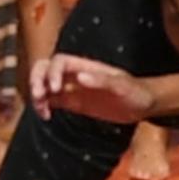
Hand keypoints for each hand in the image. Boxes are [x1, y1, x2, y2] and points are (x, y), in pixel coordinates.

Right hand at [28, 50, 162, 122]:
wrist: (142, 105)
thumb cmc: (135, 92)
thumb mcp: (122, 86)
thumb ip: (101, 81)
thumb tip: (79, 77)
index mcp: (85, 66)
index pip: (59, 62)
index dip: (52, 72)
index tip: (54, 89)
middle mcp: (74, 74)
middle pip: (45, 68)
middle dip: (36, 79)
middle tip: (38, 96)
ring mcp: (72, 88)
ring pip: (45, 84)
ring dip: (37, 94)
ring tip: (41, 110)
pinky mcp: (72, 103)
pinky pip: (51, 101)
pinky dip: (43, 106)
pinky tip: (46, 117)